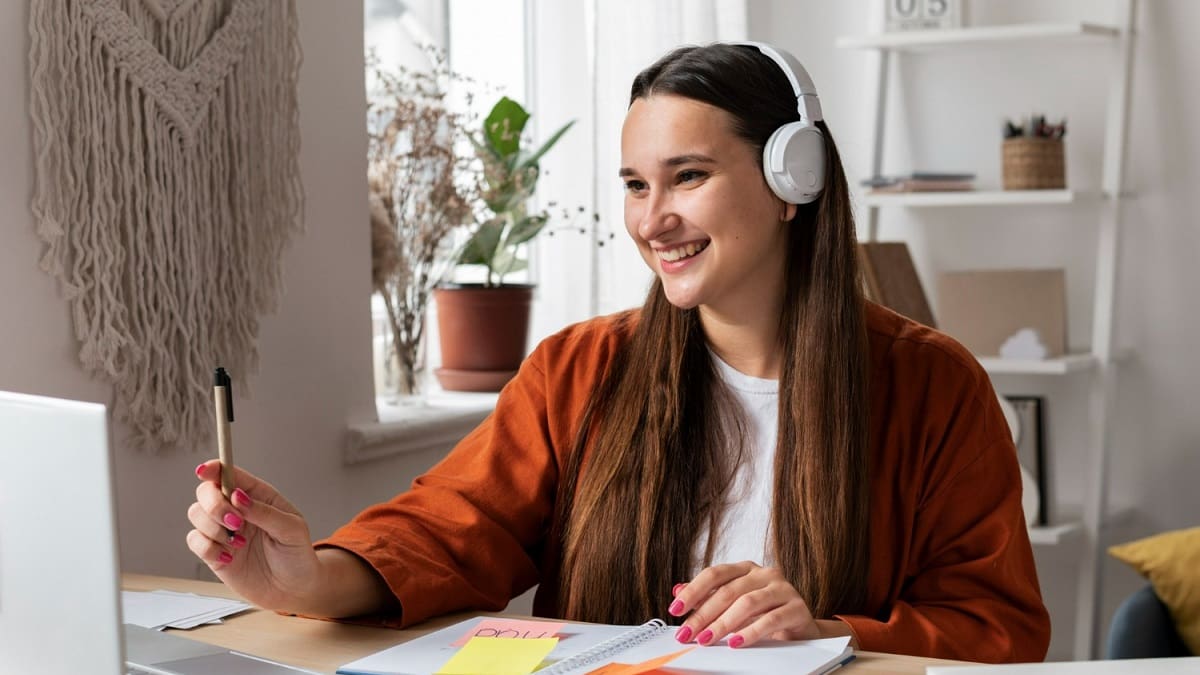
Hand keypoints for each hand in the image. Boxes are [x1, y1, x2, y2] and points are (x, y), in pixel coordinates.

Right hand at [187, 460, 319, 611]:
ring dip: (213, 528)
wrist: (293, 589)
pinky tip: (229, 557)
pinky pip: (195, 541)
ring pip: (196, 514)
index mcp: (258, 496)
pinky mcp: (214, 552)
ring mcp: (223, 530)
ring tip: (239, 543)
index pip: (229, 474)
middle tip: (236, 522)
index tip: (203, 471)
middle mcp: (236, 510)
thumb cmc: (297, 555)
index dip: (213, 469)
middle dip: (215, 505)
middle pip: (206, 492)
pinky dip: (208, 548)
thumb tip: (238, 496)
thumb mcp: (292, 530)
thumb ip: (264, 512)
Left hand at [667, 562, 823, 647]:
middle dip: (703, 614)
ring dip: (723, 624)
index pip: (715, 574)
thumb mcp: (734, 604)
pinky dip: (751, 632)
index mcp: (746, 569)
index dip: (693, 590)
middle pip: (728, 591)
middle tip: (687, 633)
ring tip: (707, 639)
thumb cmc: (765, 613)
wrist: (801, 628)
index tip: (675, 609)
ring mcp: (782, 589)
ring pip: (747, 603)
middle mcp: (764, 574)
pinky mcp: (796, 608)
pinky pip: (771, 619)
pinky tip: (736, 642)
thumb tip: (678, 590)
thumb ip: (708, 596)